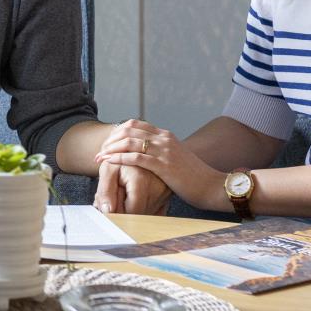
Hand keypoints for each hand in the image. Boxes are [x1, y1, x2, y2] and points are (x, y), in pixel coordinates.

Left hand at [93, 118, 224, 210]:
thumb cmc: (193, 177)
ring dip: (110, 149)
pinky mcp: (163, 165)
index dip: (117, 132)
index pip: (134, 124)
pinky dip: (118, 159)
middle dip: (110, 140)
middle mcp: (164, 138)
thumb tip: (146, 155)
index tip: (107, 143)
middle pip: (128, 130)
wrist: (211, 186)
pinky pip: (135, 158)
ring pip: (129, 142)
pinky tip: (108, 163)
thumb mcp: (176, 158)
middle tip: (100, 151)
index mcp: (165, 135)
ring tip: (99, 158)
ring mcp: (164, 150)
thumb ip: (161, 152)